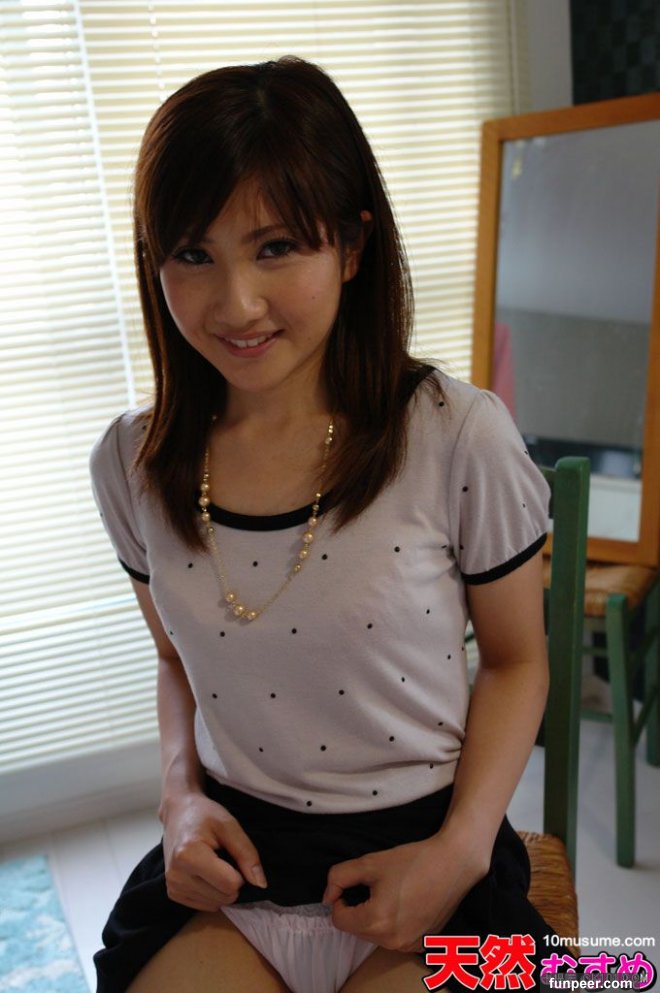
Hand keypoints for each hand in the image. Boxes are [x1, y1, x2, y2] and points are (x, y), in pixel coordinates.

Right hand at [160, 791, 267, 910]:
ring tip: (212, 862)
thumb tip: (260, 884)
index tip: (231, 854)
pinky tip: (205, 872)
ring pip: (216, 904)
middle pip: (224, 897)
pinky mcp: (173, 894)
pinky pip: (205, 905)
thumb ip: (246, 853)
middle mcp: (176, 875)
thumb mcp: (229, 825)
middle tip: (222, 857)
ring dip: (221, 887)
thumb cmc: (205, 815)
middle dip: (231, 880)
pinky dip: (211, 892)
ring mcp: (173, 887)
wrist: (178, 813)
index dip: (240, 871)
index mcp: (189, 855)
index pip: (230, 884)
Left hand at [322, 828, 488, 952]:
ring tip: (391, 893)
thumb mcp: (369, 863)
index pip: (338, 919)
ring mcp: (408, 946)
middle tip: (374, 885)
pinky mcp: (421, 945)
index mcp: (376, 922)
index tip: (353, 883)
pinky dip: (391, 924)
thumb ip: (339, 877)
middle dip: (357, 908)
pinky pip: (393, 938)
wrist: (453, 864)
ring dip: (373, 917)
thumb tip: (327, 896)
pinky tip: (405, 904)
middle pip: (356, 929)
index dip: (339, 898)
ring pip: (374, 935)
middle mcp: (391, 941)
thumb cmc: (412, 861)